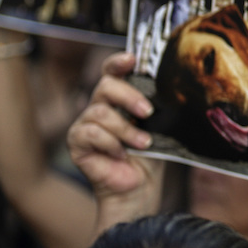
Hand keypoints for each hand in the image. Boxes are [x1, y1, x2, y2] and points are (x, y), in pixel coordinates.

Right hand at [67, 52, 162, 203]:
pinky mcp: (77, 142)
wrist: (140, 187)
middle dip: (129, 96)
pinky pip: (91, 132)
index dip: (118, 62)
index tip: (132, 59)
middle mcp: (100, 107)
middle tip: (148, 113)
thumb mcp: (158, 127)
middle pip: (105, 85)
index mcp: (119, 100)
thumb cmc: (150, 156)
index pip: (112, 72)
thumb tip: (171, 92)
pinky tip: (121, 155)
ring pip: (100, 112)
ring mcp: (86, 123)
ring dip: (125, 129)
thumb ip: (156, 108)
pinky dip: (111, 143)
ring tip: (142, 144)